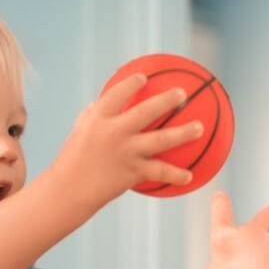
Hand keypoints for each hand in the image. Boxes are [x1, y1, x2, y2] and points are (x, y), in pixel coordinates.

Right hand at [52, 73, 204, 204]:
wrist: (68, 190)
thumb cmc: (72, 160)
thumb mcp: (79, 132)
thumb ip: (91, 115)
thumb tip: (99, 103)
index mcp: (99, 119)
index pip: (117, 94)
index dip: (131, 84)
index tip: (143, 77)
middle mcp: (114, 132)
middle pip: (146, 112)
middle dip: (166, 100)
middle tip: (182, 93)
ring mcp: (126, 152)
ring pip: (160, 140)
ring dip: (183, 133)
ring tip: (199, 128)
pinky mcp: (132, 172)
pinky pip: (159, 172)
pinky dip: (175, 174)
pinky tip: (190, 176)